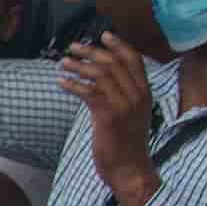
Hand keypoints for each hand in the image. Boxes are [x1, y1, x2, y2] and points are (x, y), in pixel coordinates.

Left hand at [58, 34, 158, 205]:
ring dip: (78, 66)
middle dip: (91, 52)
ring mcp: (124, 105)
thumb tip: (102, 79)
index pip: (134, 60)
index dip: (118, 45)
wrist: (129, 169)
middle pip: (114, 63)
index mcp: (145, 93)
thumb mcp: (130, 115)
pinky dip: (72, 85)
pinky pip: (89, 92)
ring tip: (63, 63)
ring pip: (100, 74)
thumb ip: (123, 95)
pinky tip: (61, 83)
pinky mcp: (109, 116)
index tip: (103, 36)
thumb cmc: (126, 144)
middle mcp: (137, 95)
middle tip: (73, 48)